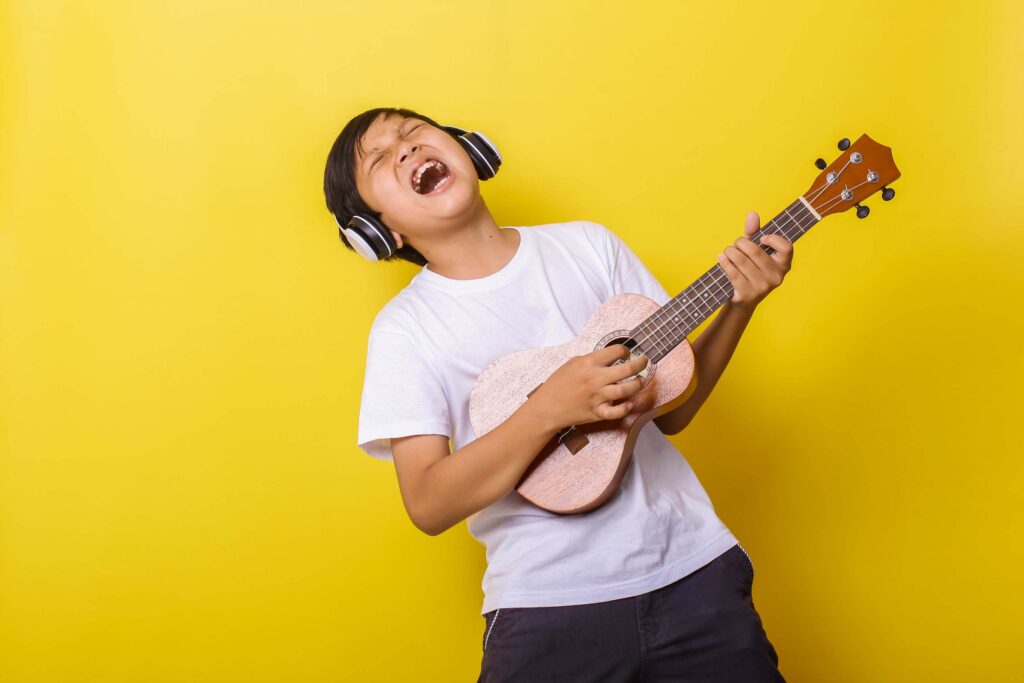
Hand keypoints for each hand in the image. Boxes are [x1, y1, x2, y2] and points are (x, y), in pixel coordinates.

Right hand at [528, 344, 649, 432]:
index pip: (616, 351)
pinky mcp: (597, 412)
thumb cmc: (559, 383)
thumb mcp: (572, 363)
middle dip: (641, 364)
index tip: (626, 353)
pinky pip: (617, 411)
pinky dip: (626, 407)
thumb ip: (592, 360)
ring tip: (639, 381)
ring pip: (626, 389)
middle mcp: (596, 378)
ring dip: (638, 384)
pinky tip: (628, 403)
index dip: (625, 351)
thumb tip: (610, 358)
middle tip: (644, 362)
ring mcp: (598, 396)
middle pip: (627, 369)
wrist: (548, 406)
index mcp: (589, 363)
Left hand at [716, 210, 793, 311]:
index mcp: (783, 265)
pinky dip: (725, 262)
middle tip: (736, 244)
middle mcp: (776, 277)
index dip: (773, 239)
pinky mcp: (748, 294)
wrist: (743, 299)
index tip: (761, 238)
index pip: (786, 247)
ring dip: (730, 252)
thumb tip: (752, 213)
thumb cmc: (750, 269)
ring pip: (741, 260)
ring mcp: (763, 287)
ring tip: (727, 251)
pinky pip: (733, 272)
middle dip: (740, 243)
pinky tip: (721, 258)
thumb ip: (754, 232)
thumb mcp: (754, 250)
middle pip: (755, 251)